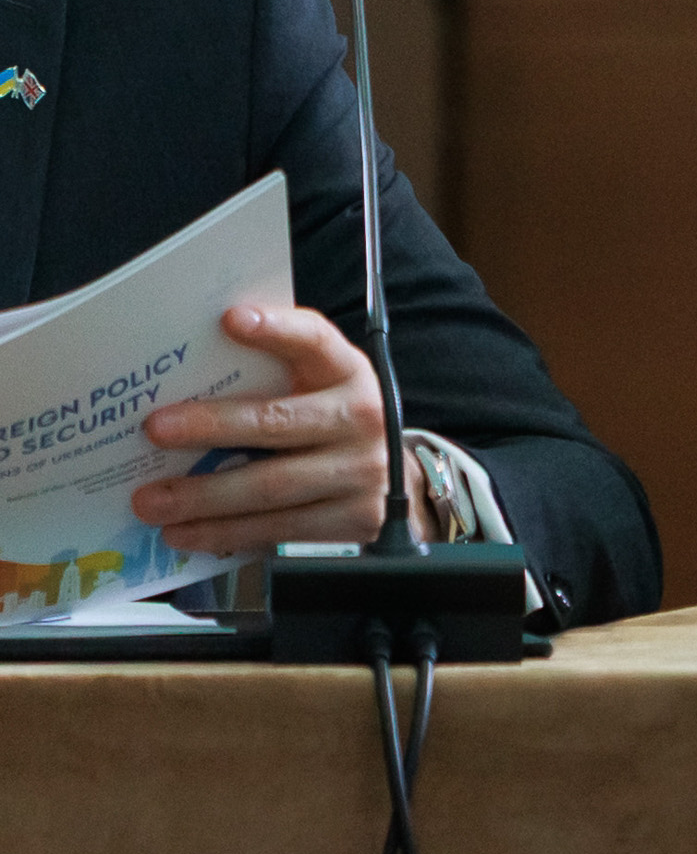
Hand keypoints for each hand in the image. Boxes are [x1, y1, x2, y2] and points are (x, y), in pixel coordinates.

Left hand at [133, 304, 434, 553]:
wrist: (391, 477)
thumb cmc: (328, 420)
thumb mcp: (317, 386)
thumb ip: (271, 374)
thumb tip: (182, 375)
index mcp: (346, 372)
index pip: (314, 341)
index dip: (276, 330)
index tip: (229, 319)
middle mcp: (361, 417)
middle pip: (278, 422)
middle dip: (211, 426)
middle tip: (153, 430)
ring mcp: (360, 472)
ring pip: (271, 486)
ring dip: (202, 496)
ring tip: (148, 501)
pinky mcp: (353, 519)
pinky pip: (277, 528)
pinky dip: (222, 533)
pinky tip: (182, 532)